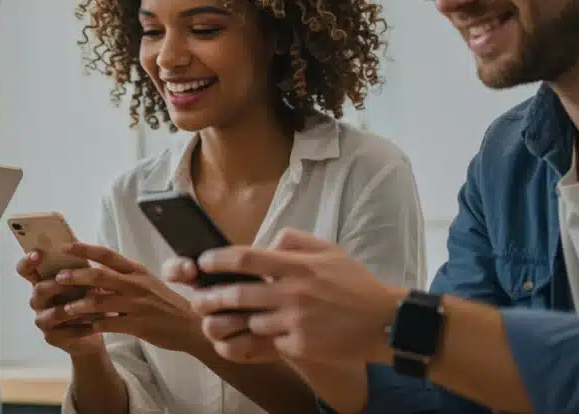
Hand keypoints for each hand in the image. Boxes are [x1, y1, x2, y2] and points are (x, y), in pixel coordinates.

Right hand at [16, 249, 104, 356]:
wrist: (97, 327)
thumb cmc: (87, 294)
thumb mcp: (83, 275)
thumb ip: (76, 262)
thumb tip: (76, 240)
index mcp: (41, 280)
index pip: (24, 269)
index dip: (28, 261)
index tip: (38, 254)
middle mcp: (37, 300)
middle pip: (38, 290)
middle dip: (56, 285)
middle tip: (73, 282)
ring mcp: (43, 320)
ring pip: (52, 314)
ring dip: (73, 308)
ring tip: (91, 304)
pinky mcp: (52, 338)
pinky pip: (65, 333)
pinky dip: (82, 327)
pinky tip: (96, 324)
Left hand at [54, 242, 198, 351]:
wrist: (191, 326)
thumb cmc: (165, 303)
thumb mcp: (146, 282)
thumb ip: (123, 276)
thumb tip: (96, 267)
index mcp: (136, 271)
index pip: (107, 255)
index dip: (84, 249)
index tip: (65, 246)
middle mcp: (136, 285)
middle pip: (100, 276)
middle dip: (77, 276)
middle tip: (58, 276)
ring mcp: (137, 305)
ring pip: (101, 302)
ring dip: (80, 305)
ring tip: (66, 308)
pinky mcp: (138, 326)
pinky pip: (109, 325)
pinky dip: (94, 326)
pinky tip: (84, 327)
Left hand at [187, 229, 404, 365]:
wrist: (387, 323)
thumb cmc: (356, 285)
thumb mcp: (330, 252)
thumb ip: (296, 241)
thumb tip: (269, 241)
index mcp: (297, 267)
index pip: (245, 258)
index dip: (217, 260)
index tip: (203, 261)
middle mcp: (293, 293)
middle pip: (238, 295)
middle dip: (211, 297)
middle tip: (198, 299)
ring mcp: (296, 322)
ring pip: (252, 321)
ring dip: (240, 320)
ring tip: (229, 319)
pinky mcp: (301, 346)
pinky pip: (271, 341)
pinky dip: (267, 337)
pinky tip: (270, 334)